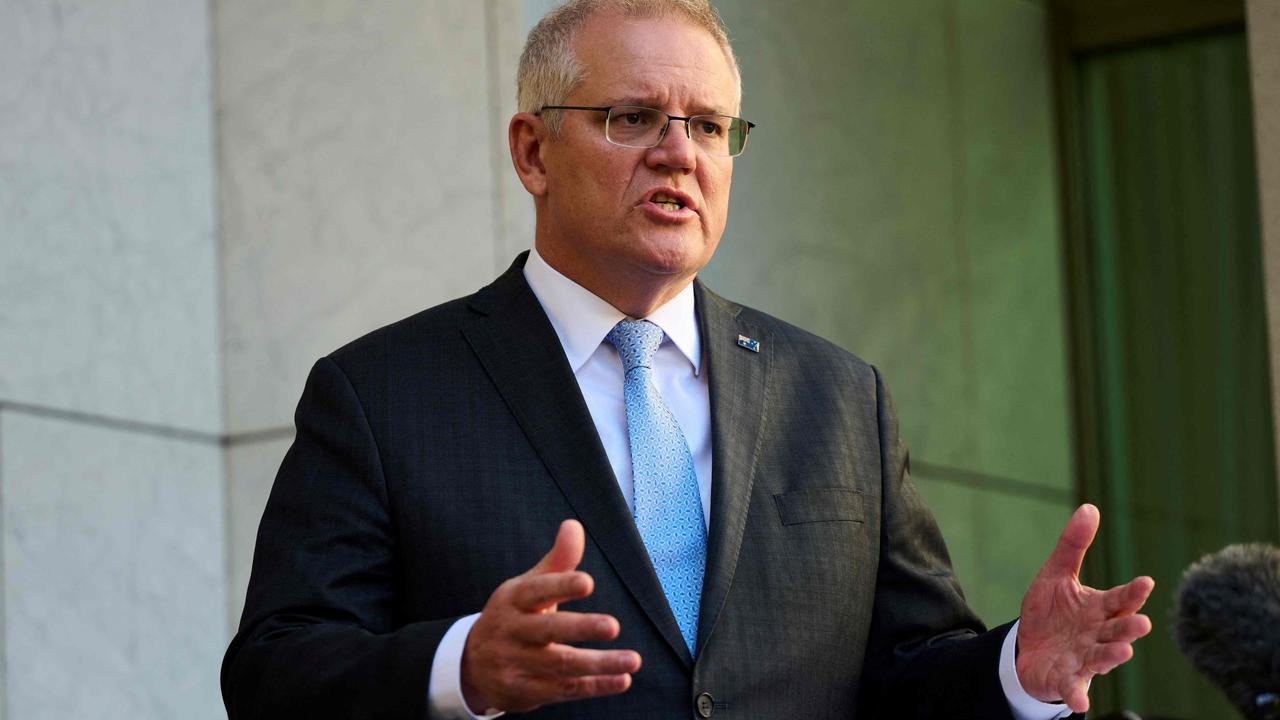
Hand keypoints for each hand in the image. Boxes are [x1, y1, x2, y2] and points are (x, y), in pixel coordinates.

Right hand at [460, 519, 642, 713]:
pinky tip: (622, 679)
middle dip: (581, 628)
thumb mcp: (528, 587)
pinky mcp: (525, 692)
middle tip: (613, 626)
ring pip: (561, 665)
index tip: (588, 582)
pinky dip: (595, 686)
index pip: (537, 591)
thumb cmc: (514, 616)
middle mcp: (512, 631)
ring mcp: (516, 664)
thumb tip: (574, 525)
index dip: (561, 586)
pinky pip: (564, 690)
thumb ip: (557, 562)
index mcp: (513, 600)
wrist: (472, 665)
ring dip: (599, 664)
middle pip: (548, 630)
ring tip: (633, 659)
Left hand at [1015, 504, 1153, 713]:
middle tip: (1141, 623)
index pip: (1120, 599)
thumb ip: (1073, 545)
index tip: (1146, 582)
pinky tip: (1080, 703)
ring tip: (1123, 652)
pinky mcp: (1066, 679)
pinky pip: (1073, 688)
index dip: (1133, 593)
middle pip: (1117, 630)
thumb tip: (1090, 507)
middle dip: (1129, 627)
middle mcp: (1098, 634)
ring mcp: (1084, 658)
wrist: (1027, 648)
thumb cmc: (1051, 612)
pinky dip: (1076, 695)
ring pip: (1102, 658)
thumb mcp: (1056, 575)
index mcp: (1099, 608)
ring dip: (1112, 656)